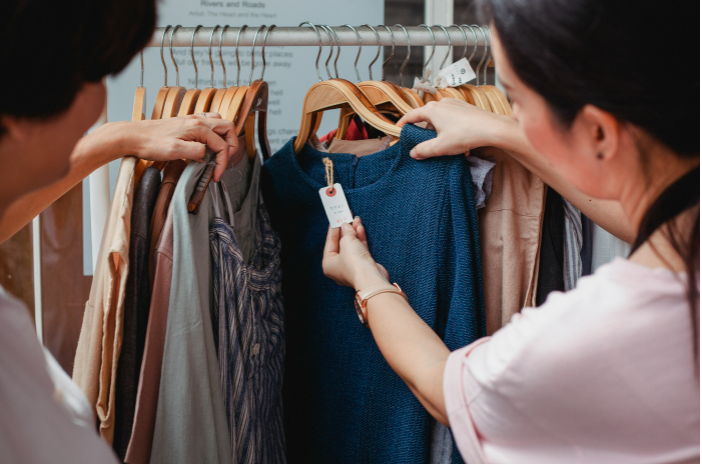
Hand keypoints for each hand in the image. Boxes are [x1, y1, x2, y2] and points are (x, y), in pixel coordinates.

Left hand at [117, 112, 237, 181]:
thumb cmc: (150, 143)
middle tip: (224, 161)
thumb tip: (207, 154)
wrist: (133, 136)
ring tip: (219, 153)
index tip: (216, 175)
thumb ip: (196, 151)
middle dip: (231, 146)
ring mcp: (192, 120)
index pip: (222, 145)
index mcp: (198, 127)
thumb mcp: (174, 151)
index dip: (223, 162)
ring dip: (224, 137)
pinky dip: (214, 133)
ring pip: (220, 123)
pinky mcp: (186, 123)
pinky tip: (207, 144)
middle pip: (228, 128)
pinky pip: (209, 123)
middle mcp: (198, 120)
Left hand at [322, 217, 389, 290]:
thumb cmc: (354, 264)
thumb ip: (346, 232)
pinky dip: (360, 239)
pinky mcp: (363, 265)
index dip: (333, 230)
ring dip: (354, 233)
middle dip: (345, 230)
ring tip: (356, 220)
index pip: (330, 243)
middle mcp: (339, 267)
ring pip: (352, 246)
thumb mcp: (347, 242)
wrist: (371, 278)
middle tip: (347, 218)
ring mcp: (352, 267)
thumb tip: (346, 226)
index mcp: (329, 264)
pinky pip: (360, 249)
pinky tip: (361, 228)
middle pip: (341, 244)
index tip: (336, 219)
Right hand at [397, 98, 514, 159]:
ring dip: (441, 133)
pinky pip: (453, 119)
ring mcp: (455, 104)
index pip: (412, 115)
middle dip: (426, 132)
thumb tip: (413, 153)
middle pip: (427, 118)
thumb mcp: (440, 147)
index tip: (399, 129)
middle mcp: (442, 103)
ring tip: (447, 147)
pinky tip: (460, 143)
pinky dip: (452, 130)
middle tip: (425, 144)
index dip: (403, 123)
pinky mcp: (466, 108)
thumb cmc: (465, 135)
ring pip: (441, 120)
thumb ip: (423, 150)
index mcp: (432, 110)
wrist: (492, 128)